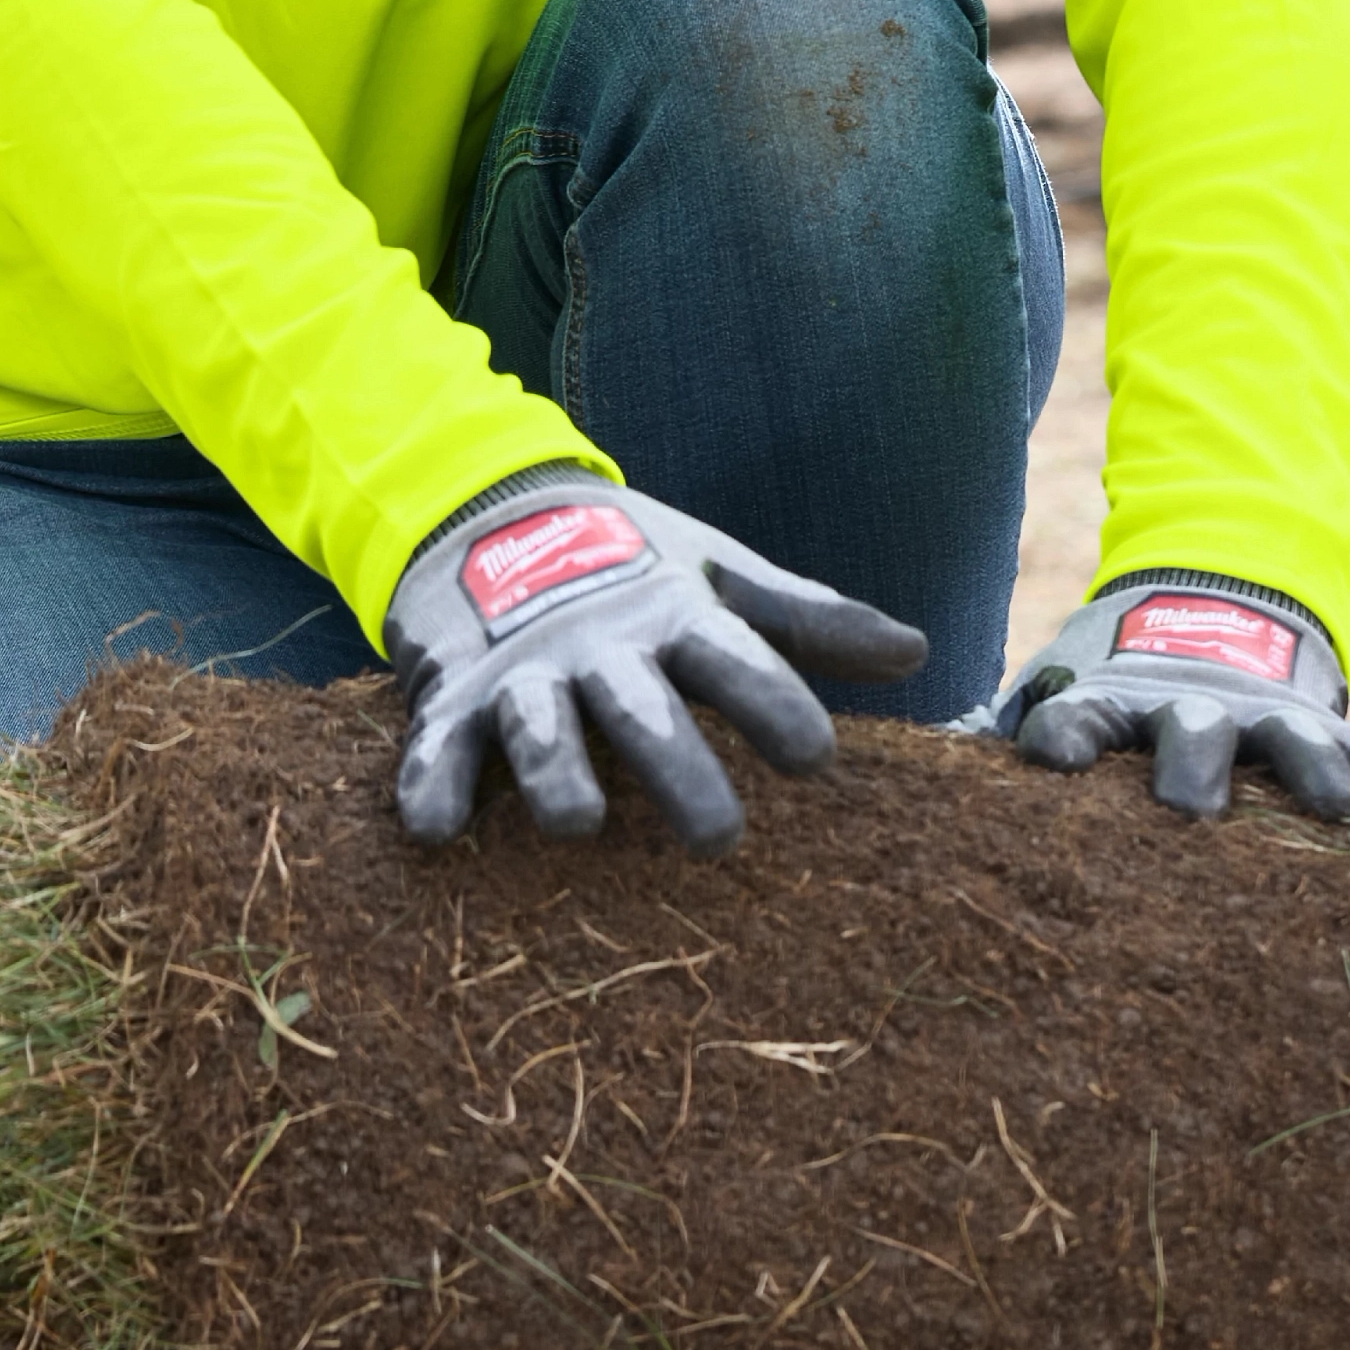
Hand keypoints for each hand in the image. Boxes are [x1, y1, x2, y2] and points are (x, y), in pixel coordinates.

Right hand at [385, 467, 929, 855]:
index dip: (774, 704)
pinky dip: (431, 783)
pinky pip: (437, 748)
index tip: (817, 759)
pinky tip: (434, 826)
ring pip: (540, 727)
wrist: (489, 511)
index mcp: (672, 617)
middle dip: (676, 766)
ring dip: (554, 769)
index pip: (734, 659)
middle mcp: (601, 648)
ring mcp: (522, 675)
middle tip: (719, 839)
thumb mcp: (718, 582)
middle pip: (642, 710)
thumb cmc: (629, 567)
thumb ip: (808, 622)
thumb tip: (918, 654)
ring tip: (578, 823)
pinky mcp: (451, 700)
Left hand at [985, 573, 1349, 820]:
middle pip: (1194, 735)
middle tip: (1190, 809)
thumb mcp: (1048, 698)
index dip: (1062, 737)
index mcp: (1113, 706)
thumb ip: (995, 734)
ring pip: (1299, 745)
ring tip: (1339, 817)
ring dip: (1315, 776)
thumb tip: (904, 774)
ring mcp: (1272, 719)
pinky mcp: (1334, 728)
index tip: (1048, 758)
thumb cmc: (1106, 691)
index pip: (1079, 720)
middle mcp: (1194, 712)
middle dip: (1194, 768)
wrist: (1204, 613)